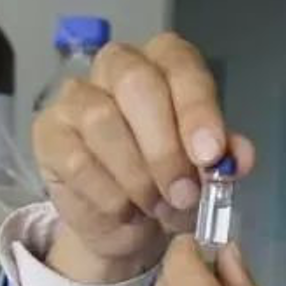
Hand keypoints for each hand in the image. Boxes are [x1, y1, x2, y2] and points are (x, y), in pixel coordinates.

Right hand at [32, 32, 255, 284]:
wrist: (125, 222)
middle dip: (165, 147)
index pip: (181, 66)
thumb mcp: (205, 172)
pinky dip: (108, 195)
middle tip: (183, 194)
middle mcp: (117, 66)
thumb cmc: (169, 182)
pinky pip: (76, 160)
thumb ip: (223, 159)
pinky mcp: (48, 133)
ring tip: (157, 208)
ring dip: (137, 176)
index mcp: (164, 62)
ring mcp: (76, 97)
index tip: (210, 155)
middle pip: (136, 83)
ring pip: (102, 121)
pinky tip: (126, 211)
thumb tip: (238, 157)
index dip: (196, 110)